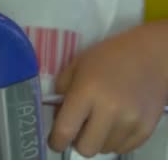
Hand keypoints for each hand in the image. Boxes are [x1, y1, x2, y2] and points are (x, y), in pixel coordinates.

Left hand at [49, 21, 167, 155]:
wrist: (150, 56)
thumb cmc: (108, 57)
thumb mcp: (76, 66)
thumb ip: (62, 91)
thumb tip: (58, 117)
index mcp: (87, 92)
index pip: (65, 130)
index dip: (56, 141)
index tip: (55, 141)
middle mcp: (109, 110)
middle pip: (86, 148)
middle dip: (78, 141)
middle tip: (79, 129)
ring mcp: (131, 121)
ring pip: (104, 150)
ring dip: (98, 140)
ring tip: (100, 121)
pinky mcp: (147, 128)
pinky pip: (123, 149)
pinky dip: (115, 141)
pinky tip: (114, 124)